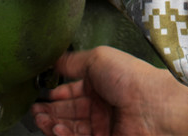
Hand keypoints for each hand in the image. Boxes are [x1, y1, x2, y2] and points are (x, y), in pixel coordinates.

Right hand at [31, 46, 187, 135]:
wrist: (152, 106)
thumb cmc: (130, 78)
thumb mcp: (98, 58)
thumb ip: (73, 62)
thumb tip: (54, 60)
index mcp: (101, 83)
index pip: (71, 91)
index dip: (55, 94)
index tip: (40, 95)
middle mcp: (101, 105)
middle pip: (68, 111)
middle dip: (49, 111)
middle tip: (35, 110)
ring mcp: (102, 125)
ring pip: (70, 127)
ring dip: (52, 123)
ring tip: (41, 119)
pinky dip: (63, 135)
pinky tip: (55, 129)